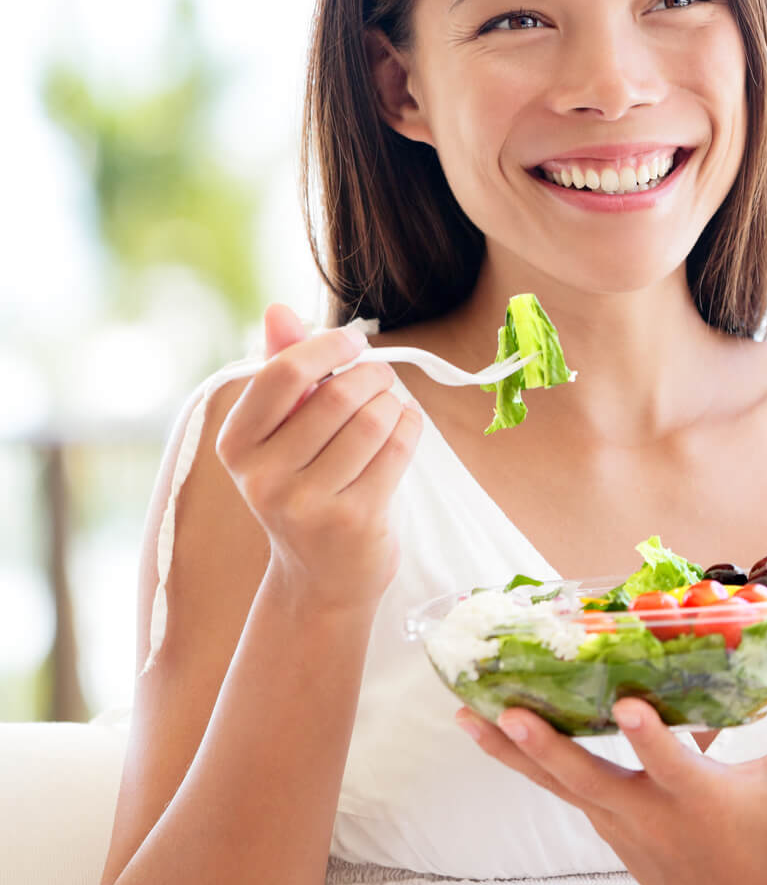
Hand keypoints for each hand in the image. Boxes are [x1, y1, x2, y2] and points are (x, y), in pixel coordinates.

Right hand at [214, 303, 421, 608]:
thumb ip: (280, 369)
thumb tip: (278, 309)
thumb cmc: (304, 485)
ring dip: (394, 402)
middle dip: (372, 375)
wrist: (320, 575)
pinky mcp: (354, 521)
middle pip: (338, 395)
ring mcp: (307, 504)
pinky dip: (410, 426)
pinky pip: (397, 449)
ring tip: (391, 407)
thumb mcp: (280, 431)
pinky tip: (404, 427)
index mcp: (236, 445)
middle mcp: (262, 477)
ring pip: (372, 420)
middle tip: (381, 378)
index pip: (281, 374)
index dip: (326, 347)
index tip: (351, 344)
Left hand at [456, 647, 766, 884]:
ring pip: (558, 785)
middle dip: (544, 747)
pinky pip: (563, 790)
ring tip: (467, 717)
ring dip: (512, 753)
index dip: (651, 738)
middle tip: (505, 711)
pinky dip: (530, 762)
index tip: (629, 705)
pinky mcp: (605, 827)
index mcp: (700, 800)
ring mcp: (619, 825)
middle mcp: (649, 815)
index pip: (674, 765)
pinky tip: (496, 730)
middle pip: (588, 780)